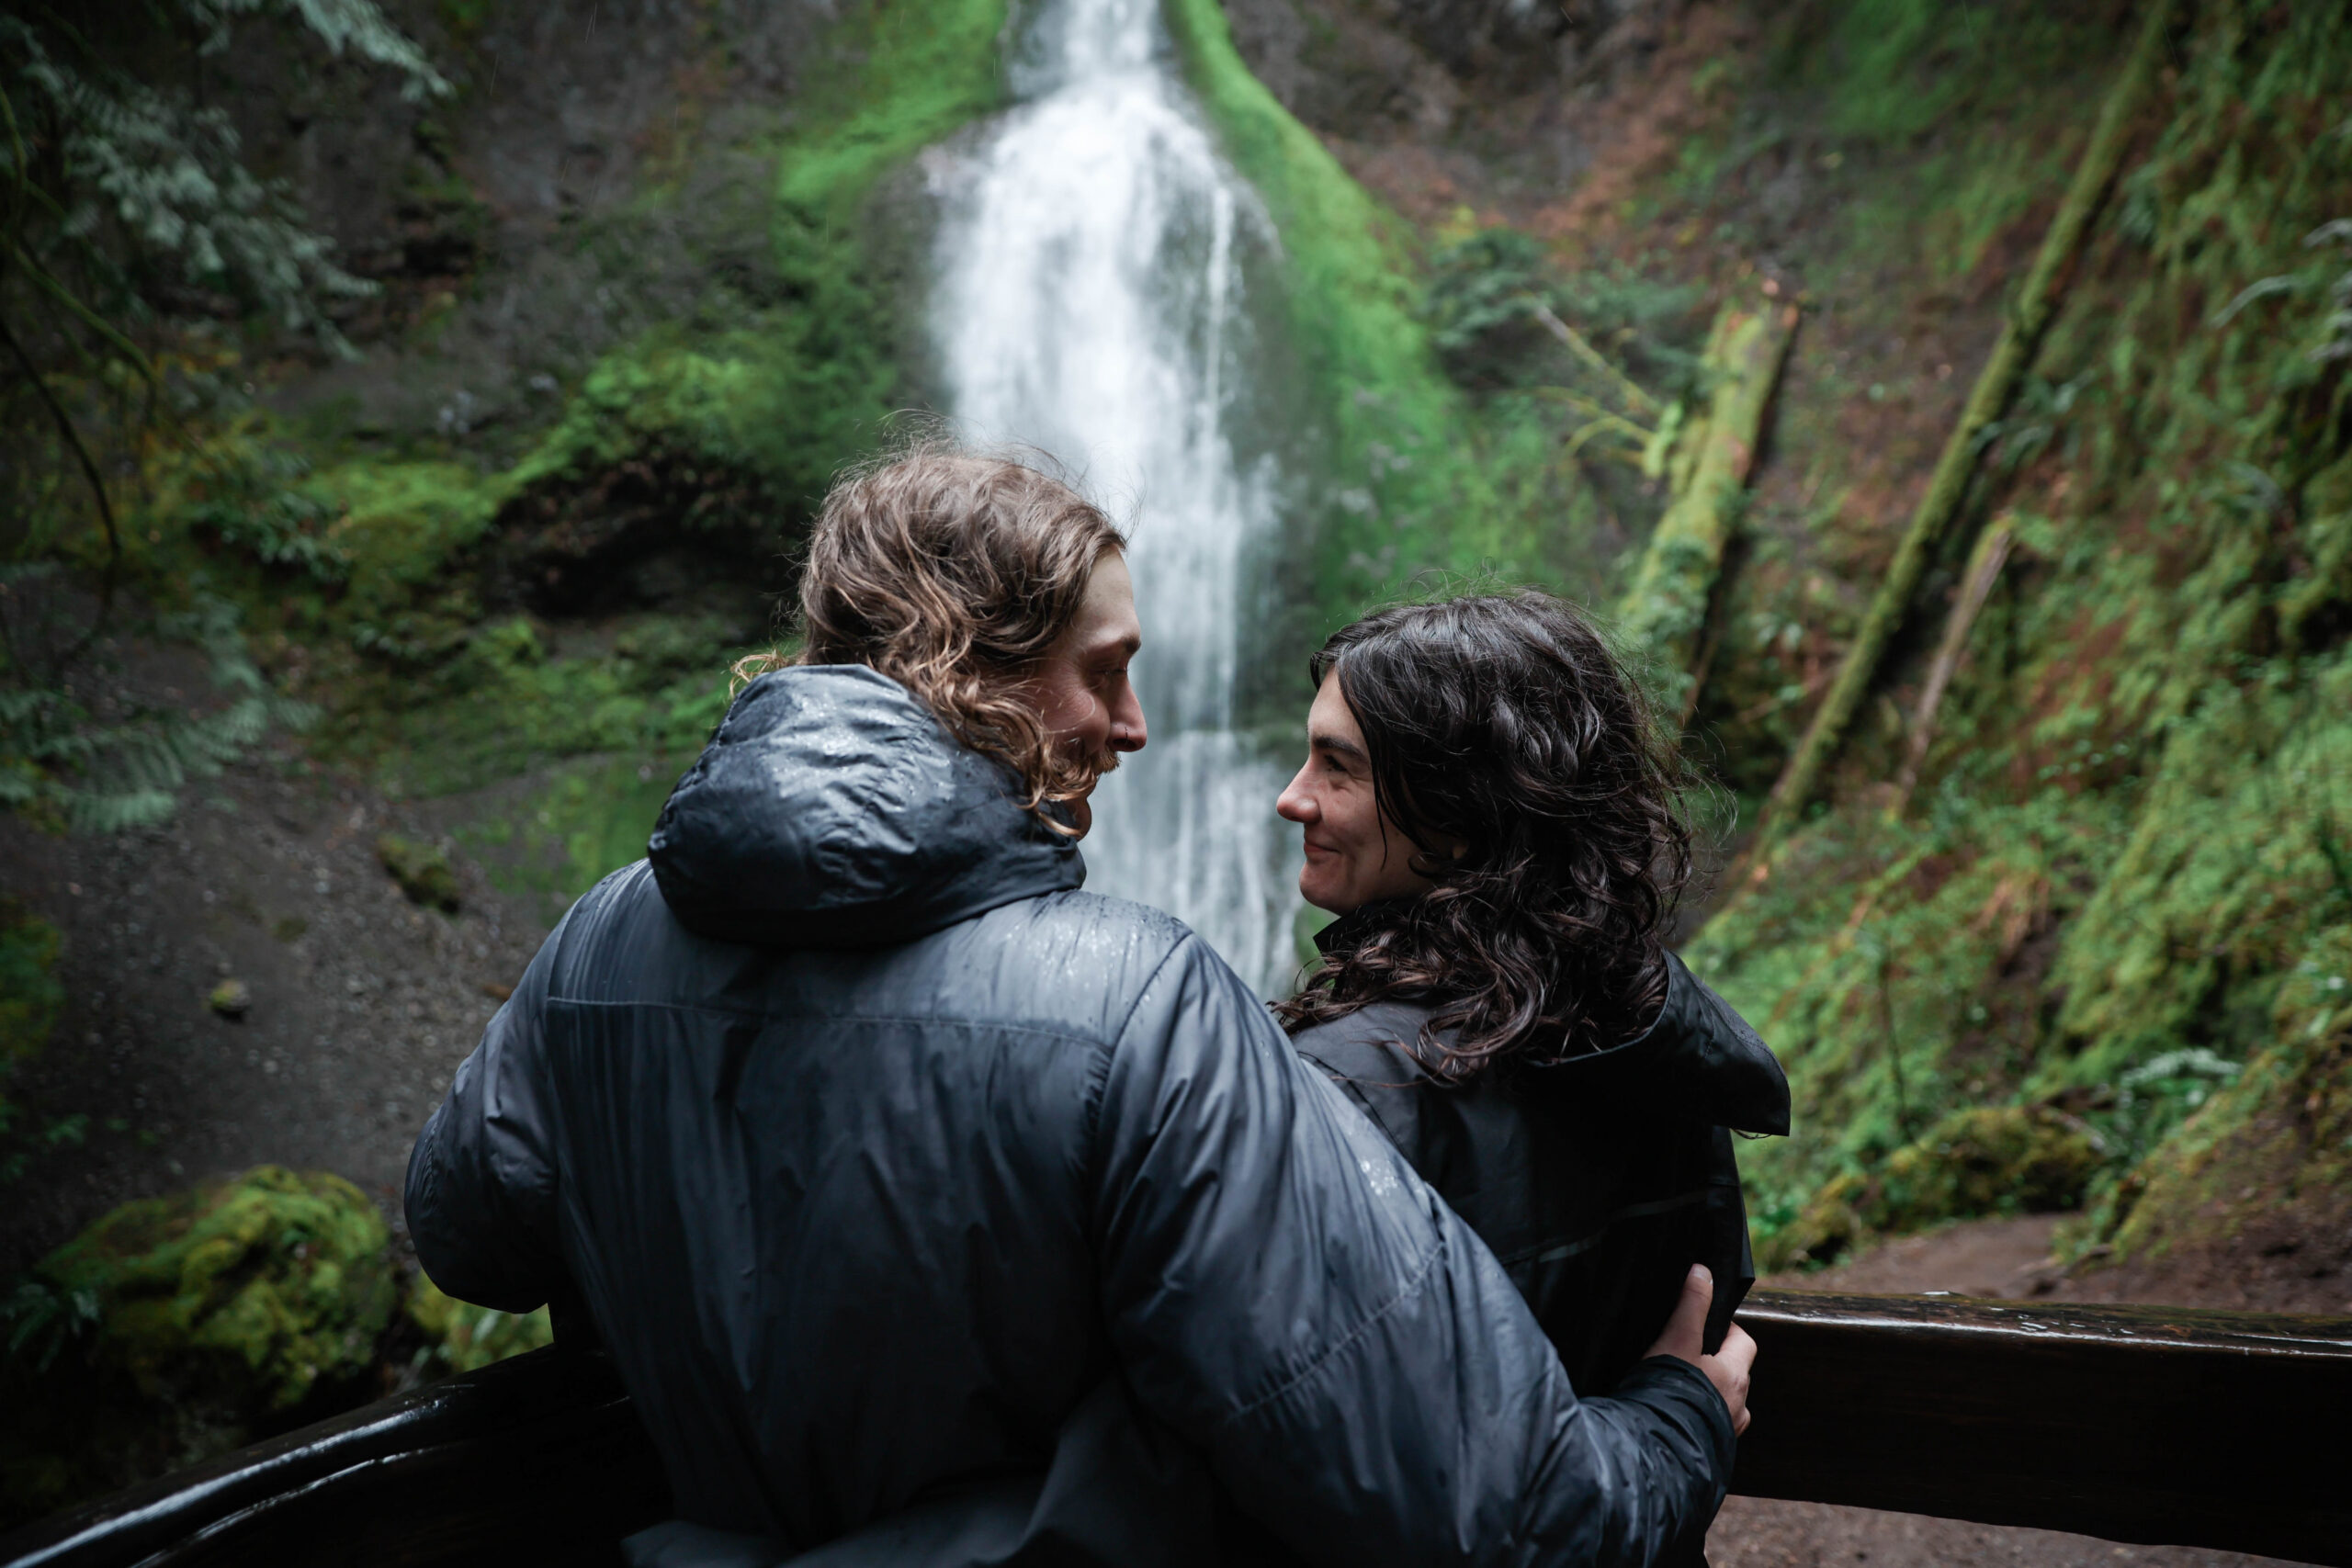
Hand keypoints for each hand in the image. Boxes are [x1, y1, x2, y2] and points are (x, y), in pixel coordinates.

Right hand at [1643, 1264, 1753, 1435]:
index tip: (1701, 1325)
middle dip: (1715, 1363)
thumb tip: (1703, 1271)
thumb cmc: (1669, 1390)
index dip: (1725, 1329)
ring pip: (1724, 1402)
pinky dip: (1698, 1417)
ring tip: (1678, 1389)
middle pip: (1734, 1373)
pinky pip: (1710, 1426)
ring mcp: (1727, 1431)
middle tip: (1684, 1356)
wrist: (1656, 1448)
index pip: (1743, 1342)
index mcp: (1735, 1376)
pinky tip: (1675, 1414)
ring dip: (1708, 1393)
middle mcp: (1739, 1406)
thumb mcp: (1677, 1339)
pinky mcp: (1712, 1449)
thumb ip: (1691, 1305)